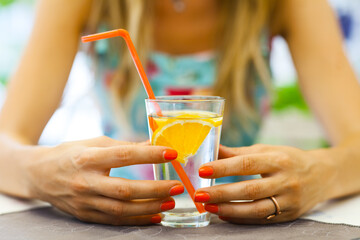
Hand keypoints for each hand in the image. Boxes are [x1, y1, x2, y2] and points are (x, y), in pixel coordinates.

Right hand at [24, 136, 183, 224]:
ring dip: (150, 207)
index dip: (149, 155)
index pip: (123, 156)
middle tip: (177, 186)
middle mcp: (86, 181)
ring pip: (122, 209)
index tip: (171, 153)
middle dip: (154, 189)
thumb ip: (123, 145)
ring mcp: (85, 201)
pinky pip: (115, 221)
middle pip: (125, 189)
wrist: (39, 175)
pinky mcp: (85, 215)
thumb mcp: (93, 143)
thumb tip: (152, 144)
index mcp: (88, 158)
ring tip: (170, 202)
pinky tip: (155, 216)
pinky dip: (137, 220)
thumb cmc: (70, 154)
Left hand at [194, 144, 333, 223]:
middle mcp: (285, 180)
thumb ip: (238, 152)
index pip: (247, 163)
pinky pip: (262, 219)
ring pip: (256, 209)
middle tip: (199, 194)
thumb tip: (212, 149)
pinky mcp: (289, 215)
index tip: (202, 170)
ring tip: (208, 207)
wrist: (322, 175)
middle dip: (221, 193)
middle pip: (249, 189)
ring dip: (229, 209)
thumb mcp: (266, 150)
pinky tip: (224, 215)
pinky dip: (241, 218)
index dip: (223, 167)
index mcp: (278, 159)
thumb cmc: (288, 159)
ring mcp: (289, 200)